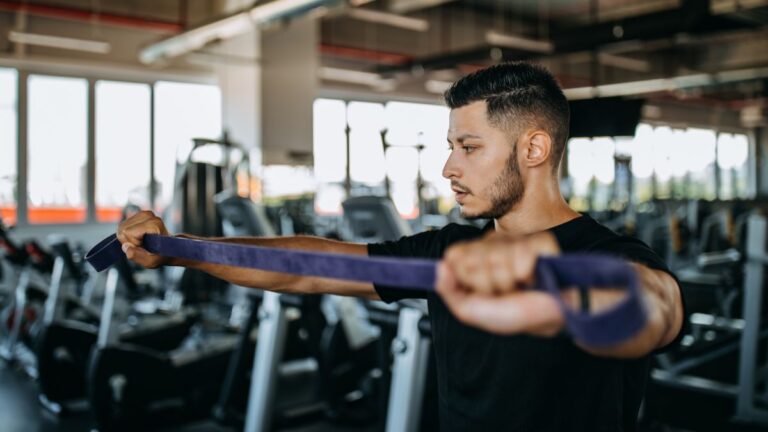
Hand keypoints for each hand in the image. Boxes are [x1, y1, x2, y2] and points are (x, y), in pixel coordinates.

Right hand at [116, 210, 169, 268]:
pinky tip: (139, 237)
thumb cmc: (160, 255)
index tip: (144, 247)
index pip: (127, 232)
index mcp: (154, 224)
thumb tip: (125, 247)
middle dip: (129, 240)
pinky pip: (124, 225)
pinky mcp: (140, 215)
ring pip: (122, 226)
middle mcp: (149, 215)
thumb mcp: (150, 261)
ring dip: (129, 237)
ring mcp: (144, 214)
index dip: (132, 243)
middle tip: (142, 245)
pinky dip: (129, 233)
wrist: (168, 248)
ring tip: (142, 241)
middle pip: (123, 228)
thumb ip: (137, 256)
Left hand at [435, 231, 564, 335]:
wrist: (546, 319)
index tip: (482, 291)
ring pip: (497, 257)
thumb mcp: (470, 309)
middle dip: (488, 284)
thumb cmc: (511, 312)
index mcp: (474, 255)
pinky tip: (531, 277)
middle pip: (475, 258)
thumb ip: (448, 291)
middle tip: (502, 290)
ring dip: (508, 281)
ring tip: (518, 286)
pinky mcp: (539, 240)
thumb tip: (440, 266)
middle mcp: (492, 243)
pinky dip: (526, 274)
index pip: (454, 256)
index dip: (467, 279)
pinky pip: (521, 254)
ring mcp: (515, 240)